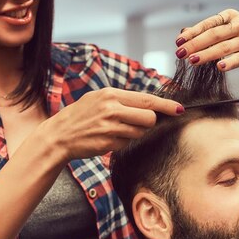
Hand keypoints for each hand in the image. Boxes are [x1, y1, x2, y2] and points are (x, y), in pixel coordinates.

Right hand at [45, 88, 182, 160]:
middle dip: (149, 123)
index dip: (167, 105)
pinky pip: (127, 143)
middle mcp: (112, 108)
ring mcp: (110, 126)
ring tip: (115, 130)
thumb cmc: (81, 116)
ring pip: (140, 132)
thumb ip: (123, 100)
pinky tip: (107, 139)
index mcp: (111, 94)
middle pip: (149, 117)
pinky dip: (122, 143)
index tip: (180, 109)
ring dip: (134, 133)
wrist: (58, 135)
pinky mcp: (108, 142)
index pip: (148, 99)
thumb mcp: (99, 99)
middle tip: (136, 124)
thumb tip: (151, 105)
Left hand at [175, 9, 238, 71]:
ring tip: (193, 61)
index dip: (192, 33)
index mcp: (230, 16)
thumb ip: (208, 30)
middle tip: (181, 53)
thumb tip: (183, 34)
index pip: (208, 24)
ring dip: (207, 54)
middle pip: (214, 36)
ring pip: (225, 48)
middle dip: (195, 44)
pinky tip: (219, 67)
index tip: (178, 42)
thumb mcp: (228, 27)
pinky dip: (230, 63)